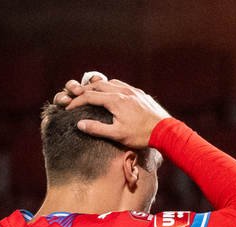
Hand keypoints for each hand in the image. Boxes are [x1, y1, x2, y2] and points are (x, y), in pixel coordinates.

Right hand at [55, 76, 170, 149]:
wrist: (166, 131)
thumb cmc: (141, 135)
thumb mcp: (117, 135)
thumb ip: (97, 129)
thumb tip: (80, 124)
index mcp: (115, 100)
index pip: (89, 96)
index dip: (76, 101)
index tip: (69, 108)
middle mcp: (123, 91)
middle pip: (98, 85)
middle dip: (85, 90)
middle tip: (76, 96)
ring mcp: (132, 91)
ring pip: (111, 82)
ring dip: (98, 86)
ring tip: (91, 92)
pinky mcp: (140, 94)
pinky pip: (122, 85)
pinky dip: (112, 86)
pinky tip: (112, 93)